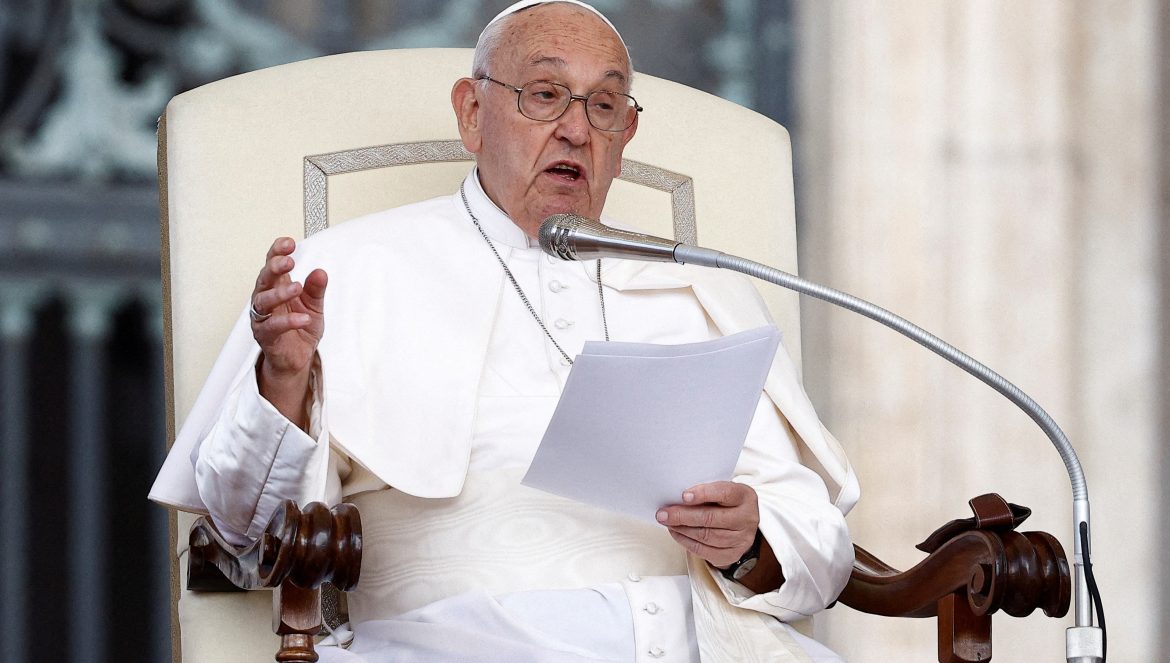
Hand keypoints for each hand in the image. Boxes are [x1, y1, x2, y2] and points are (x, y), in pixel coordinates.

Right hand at [250, 237, 326, 423]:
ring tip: (297, 288)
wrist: (297, 358)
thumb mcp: (314, 305)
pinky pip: (273, 327)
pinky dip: (288, 321)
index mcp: (278, 287)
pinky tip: (303, 318)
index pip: (273, 264)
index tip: (289, 243)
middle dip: (274, 267)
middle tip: (289, 261)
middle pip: (264, 278)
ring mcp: (263, 317)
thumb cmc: (301, 328)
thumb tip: (321, 272)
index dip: (277, 252)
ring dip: (279, 293)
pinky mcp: (265, 335)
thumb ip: (316, 289)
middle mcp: (266, 299)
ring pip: (263, 301)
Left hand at [656, 481, 759, 567]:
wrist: (742, 525)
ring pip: (706, 536)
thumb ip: (705, 491)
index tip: (683, 496)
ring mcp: (741, 539)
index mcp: (745, 496)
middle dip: (683, 516)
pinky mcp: (732, 554)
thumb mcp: (722, 490)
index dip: (703, 494)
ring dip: (682, 529)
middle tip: (663, 513)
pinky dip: (686, 541)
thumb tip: (676, 497)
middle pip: (711, 518)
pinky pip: (704, 550)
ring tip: (667, 522)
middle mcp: (747, 518)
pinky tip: (676, 533)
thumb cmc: (726, 503)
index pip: (724, 493)